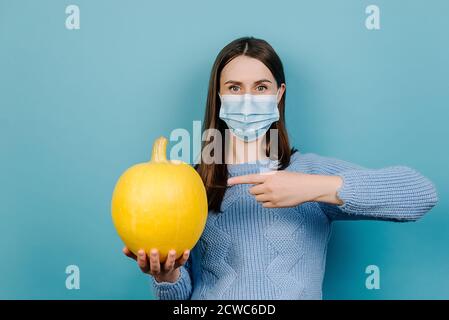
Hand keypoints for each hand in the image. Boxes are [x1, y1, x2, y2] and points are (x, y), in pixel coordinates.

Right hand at [123, 247, 189, 282]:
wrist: (166, 273)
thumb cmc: (150, 261)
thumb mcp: (142, 259)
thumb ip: (133, 254)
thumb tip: (123, 247)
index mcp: (148, 268)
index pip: (143, 266)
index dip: (141, 259)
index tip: (140, 250)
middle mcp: (157, 270)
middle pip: (155, 268)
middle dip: (154, 260)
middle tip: (154, 250)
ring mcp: (167, 269)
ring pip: (169, 266)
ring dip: (170, 259)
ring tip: (171, 251)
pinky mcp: (177, 266)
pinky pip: (181, 263)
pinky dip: (184, 258)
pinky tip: (187, 249)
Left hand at [227, 171, 343, 207]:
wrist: (307, 187)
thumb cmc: (294, 179)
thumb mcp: (280, 174)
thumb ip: (267, 178)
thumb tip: (256, 186)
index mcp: (269, 177)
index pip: (249, 178)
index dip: (237, 180)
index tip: (228, 182)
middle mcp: (268, 186)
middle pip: (252, 191)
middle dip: (256, 190)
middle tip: (267, 188)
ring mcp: (272, 196)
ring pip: (258, 199)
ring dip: (262, 197)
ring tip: (274, 193)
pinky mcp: (276, 205)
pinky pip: (264, 205)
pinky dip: (267, 203)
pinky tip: (277, 199)